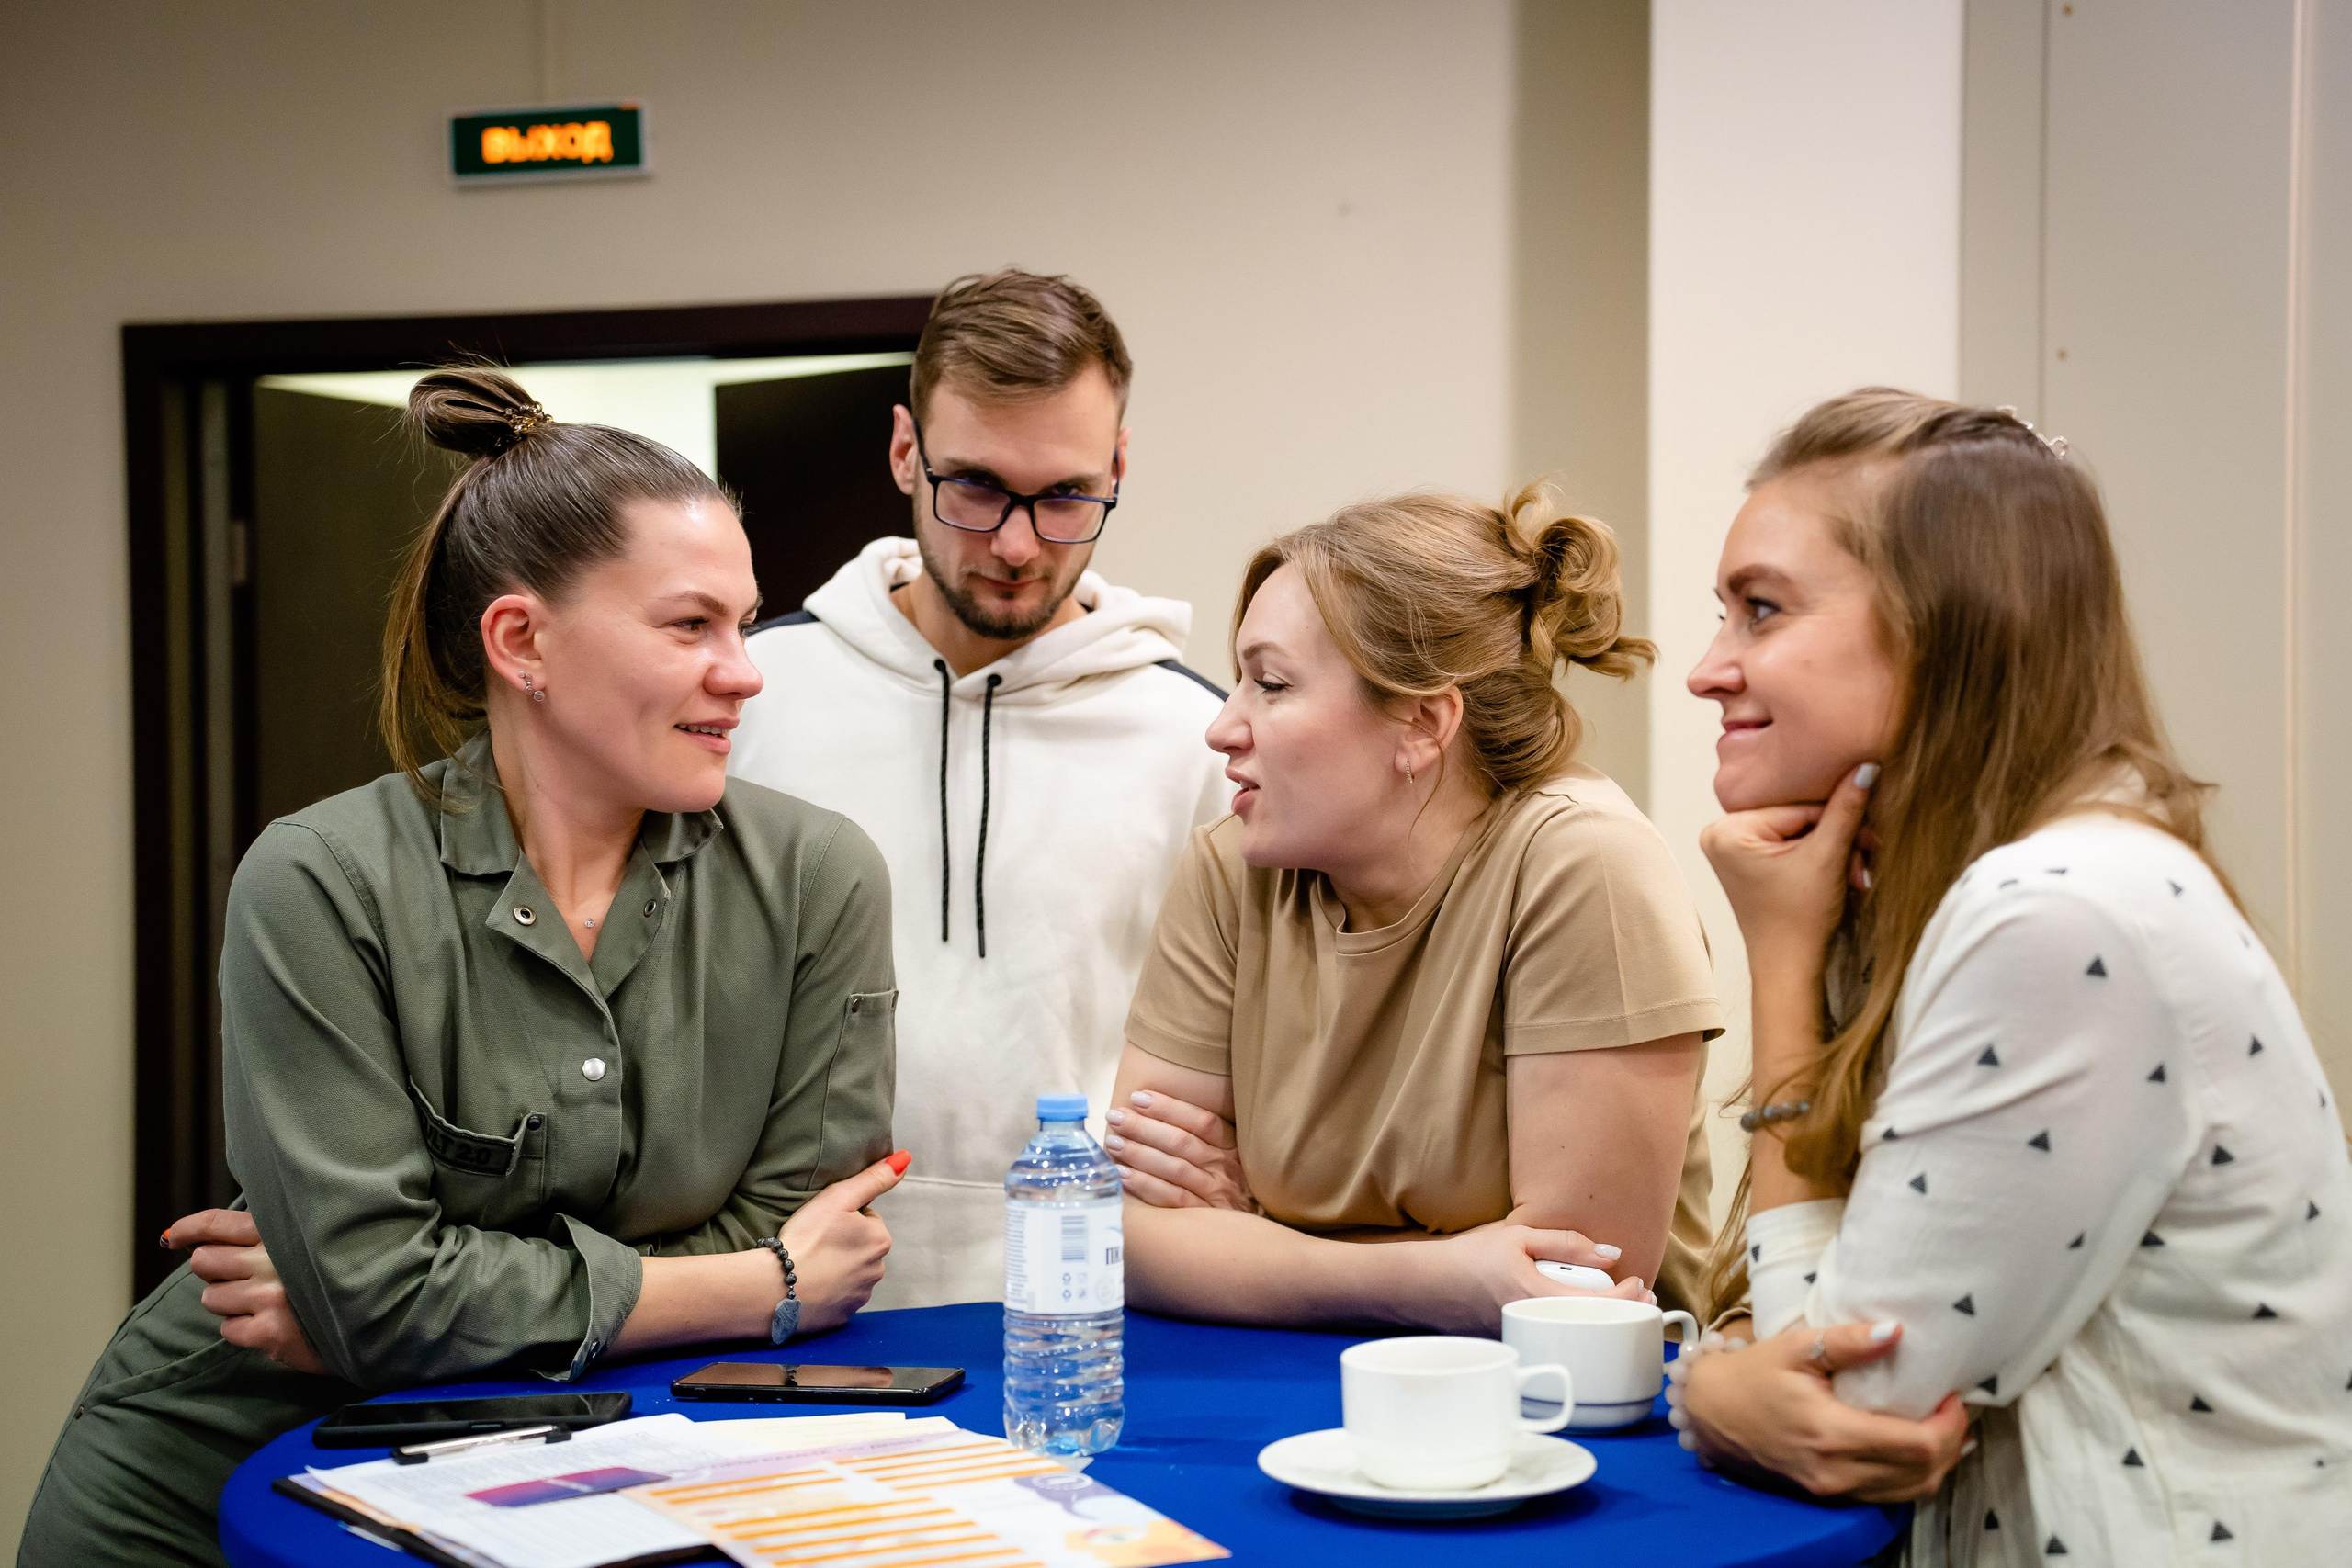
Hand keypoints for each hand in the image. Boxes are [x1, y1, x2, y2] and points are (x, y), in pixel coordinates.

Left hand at [164, 1209, 326, 1374]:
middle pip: (203, 1262)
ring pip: (212, 1298)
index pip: (215, 1224)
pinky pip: (227, 1330)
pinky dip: (244, 1330)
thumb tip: (180, 1235)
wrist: (375, 1320)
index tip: (172, 1237)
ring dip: (230, 1303)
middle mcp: (272, 1260)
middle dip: (214, 1272)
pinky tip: (271, 1324)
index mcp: (279, 1233)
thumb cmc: (329, 1276)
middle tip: (240, 1278)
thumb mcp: (301, 1242)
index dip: (187, 1229)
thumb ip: (257, 1235)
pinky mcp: (269, 1332)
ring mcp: (269, 1297)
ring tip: (263, 1304)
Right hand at [778, 1153, 906, 1332]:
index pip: (867, 1219)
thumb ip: (874, 1178)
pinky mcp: (841, 1317)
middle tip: (813, 1243)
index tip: (822, 1224)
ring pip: (849, 1273)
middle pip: (860, 1248)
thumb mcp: (839, 1197)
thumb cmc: (806, 1238)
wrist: (774, 1289)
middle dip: (841, 1244)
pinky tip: (805, 1285)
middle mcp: (877, 1271)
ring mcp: (859, 1297)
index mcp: (880, 1240)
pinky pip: (836, 1298)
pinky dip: (825, 1291)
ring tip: (807, 1264)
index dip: (842, 1218)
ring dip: (833, 1268)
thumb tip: (905, 1159)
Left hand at [1106, 1090, 1253, 1211]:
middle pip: (1182, 1143)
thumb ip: (1201, 1137)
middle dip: (1144, 1127)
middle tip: (1115, 1116)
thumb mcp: (1228, 1156)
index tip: (1138, 1098)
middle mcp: (1226, 1168)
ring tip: (1113, 1141)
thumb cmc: (1230, 1185)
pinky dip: (1146, 1185)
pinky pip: (1171, 1199)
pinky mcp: (1202, 1218)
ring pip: (1175, 1169)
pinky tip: (1123, 1174)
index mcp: (1232, 1147)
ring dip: (1140, 1153)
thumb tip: (1154, 1111)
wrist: (1249, 1233)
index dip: (1169, 1108)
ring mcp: (1215, 1194)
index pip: (1202, 1121)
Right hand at [1415, 1225, 1646, 1334]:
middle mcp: (1536, 1323)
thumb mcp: (1519, 1236)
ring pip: (1576, 1334)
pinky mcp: (1519, 1343)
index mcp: (1538, 1295)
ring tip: (1619, 1304)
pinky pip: (1556, 1337)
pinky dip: (1576, 1325)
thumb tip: (1610, 1253)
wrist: (1429, 1284)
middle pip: (1593, 1326)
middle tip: (1642, 1297)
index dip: (1626, 1297)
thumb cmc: (1472, 1257)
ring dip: (1601, 1320)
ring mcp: (1527, 1338)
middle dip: (1622, 1312)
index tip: (1638, 1283)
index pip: (1597, 1304)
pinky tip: (1582, 1312)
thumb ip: (1566, 1242)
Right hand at [1678, 1318, 1969, 1502]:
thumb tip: (1897, 1332)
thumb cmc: (1752, 1375)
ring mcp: (1832, 1489)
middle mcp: (1837, 1471)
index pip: (1916, 1445)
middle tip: (1954, 1407)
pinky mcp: (1828, 1495)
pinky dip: (1913, 1475)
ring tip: (1942, 1427)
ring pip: (1910, 1492)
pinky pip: (1888, 1495)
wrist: (1709, 1412)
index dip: (1949, 1424)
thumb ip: (1848, 1342)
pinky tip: (1916, 1449)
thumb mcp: (1796, 1348)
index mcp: (1831, 1433)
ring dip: (1937, 1463)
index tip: (1953, 1395)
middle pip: (1923, 1474)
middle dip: (1950, 1443)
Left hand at [1700, 763, 1875, 964]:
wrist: (1791, 969)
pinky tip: (1841, 872)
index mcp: (1727, 830)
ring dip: (1834, 847)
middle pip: (1798, 816)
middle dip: (1837, 837)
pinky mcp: (1747, 861)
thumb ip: (1846, 809)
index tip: (1871, 835)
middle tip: (1868, 855)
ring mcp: (1732, 848)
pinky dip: (1819, 856)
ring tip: (1855, 872)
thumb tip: (1865, 765)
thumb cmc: (1801, 921)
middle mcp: (1720, 833)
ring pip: (1800, 830)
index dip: (1839, 820)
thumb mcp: (1827, 857)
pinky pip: (1791, 843)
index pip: (1798, 806)